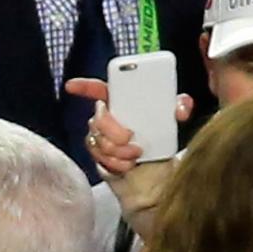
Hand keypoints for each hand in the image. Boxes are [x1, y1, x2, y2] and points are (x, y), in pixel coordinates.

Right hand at [65, 78, 191, 175]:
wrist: (156, 165)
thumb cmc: (160, 133)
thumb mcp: (172, 116)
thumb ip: (179, 106)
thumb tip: (181, 108)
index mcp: (120, 101)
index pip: (98, 90)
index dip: (84, 87)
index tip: (71, 86)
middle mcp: (107, 118)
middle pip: (98, 119)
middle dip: (112, 129)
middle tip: (130, 137)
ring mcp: (101, 138)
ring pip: (98, 141)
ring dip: (117, 150)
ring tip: (136, 153)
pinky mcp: (100, 156)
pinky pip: (100, 158)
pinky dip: (115, 163)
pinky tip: (128, 164)